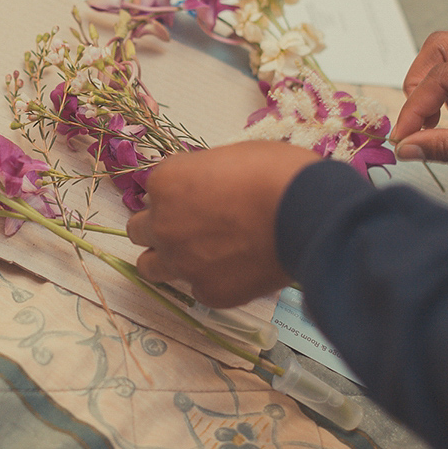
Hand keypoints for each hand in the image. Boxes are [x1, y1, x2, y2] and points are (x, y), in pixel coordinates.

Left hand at [126, 141, 320, 307]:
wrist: (308, 213)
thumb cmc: (276, 172)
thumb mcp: (229, 156)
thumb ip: (202, 176)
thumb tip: (204, 189)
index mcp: (165, 183)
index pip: (153, 193)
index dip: (175, 195)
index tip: (196, 198)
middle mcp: (163, 225)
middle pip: (139, 231)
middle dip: (158, 228)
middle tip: (187, 227)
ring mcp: (183, 262)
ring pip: (150, 267)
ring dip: (166, 260)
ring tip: (194, 256)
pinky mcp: (209, 292)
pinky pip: (197, 289)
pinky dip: (211, 280)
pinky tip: (235, 270)